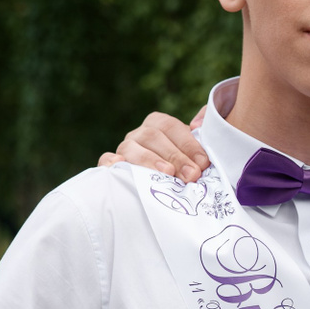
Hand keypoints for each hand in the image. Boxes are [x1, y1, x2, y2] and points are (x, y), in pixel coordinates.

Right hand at [98, 107, 214, 181]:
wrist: (165, 185)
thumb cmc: (184, 167)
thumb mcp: (195, 150)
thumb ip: (203, 130)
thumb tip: (198, 123)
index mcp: (158, 124)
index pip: (171, 126)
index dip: (188, 143)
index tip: (203, 163)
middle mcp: (140, 134)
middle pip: (153, 136)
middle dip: (175, 156)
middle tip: (192, 174)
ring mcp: (124, 149)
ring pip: (131, 147)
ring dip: (150, 160)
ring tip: (168, 173)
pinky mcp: (111, 165)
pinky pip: (106, 159)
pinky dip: (111, 161)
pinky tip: (120, 165)